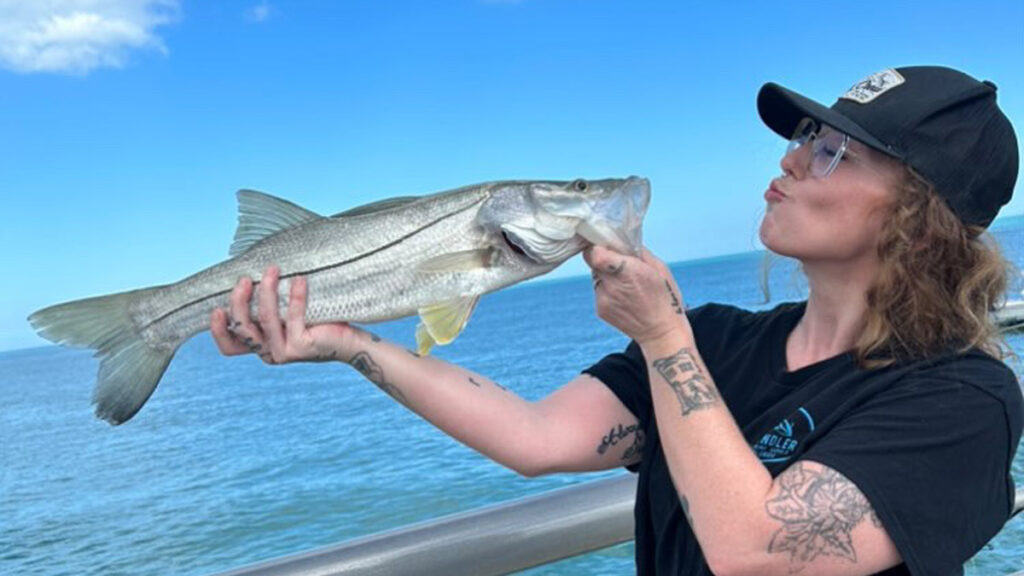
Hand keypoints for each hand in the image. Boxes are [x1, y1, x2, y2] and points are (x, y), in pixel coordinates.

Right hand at [210, 266, 358, 363]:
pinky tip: (301, 280)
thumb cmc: (319, 322)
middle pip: (242, 330)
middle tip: (245, 279)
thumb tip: (255, 272)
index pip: (230, 347)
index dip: (218, 331)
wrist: (351, 343)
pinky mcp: (302, 347)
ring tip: (273, 270)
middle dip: (239, 302)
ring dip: (267, 292)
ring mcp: (285, 352)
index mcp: (262, 346)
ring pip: (265, 321)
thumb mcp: (288, 314)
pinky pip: (293, 317)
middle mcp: (270, 353)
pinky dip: (296, 296)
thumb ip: (270, 305)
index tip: (215, 308)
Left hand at [584, 245, 691, 346]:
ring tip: (626, 285)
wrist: (661, 332)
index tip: (608, 247)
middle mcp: (611, 285)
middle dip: (605, 259)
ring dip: (606, 276)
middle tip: (620, 265)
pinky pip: (598, 291)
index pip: (595, 253)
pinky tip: (624, 297)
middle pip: (594, 263)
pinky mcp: (600, 309)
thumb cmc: (665, 298)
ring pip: (595, 277)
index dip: (599, 247)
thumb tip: (623, 240)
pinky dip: (608, 290)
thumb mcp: (659, 268)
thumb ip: (638, 251)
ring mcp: (603, 299)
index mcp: (627, 271)